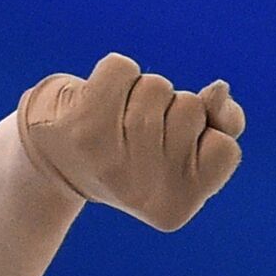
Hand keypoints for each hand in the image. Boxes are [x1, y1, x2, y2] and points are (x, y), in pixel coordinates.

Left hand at [15, 52, 245, 230]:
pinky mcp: (82, 123)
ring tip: (112, 120)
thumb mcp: (182, 150)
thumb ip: (221, 125)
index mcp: (173, 207)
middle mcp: (141, 188)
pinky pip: (122, 68)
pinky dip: (113, 75)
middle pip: (192, 109)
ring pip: (159, 87)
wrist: (49, 159)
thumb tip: (218, 90)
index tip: (167, 155)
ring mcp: (110, 155)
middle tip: (133, 136)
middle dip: (168, 111)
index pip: (226, 149)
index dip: (202, 139)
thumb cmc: (127, 153)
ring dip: (140, 93)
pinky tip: (93, 101)